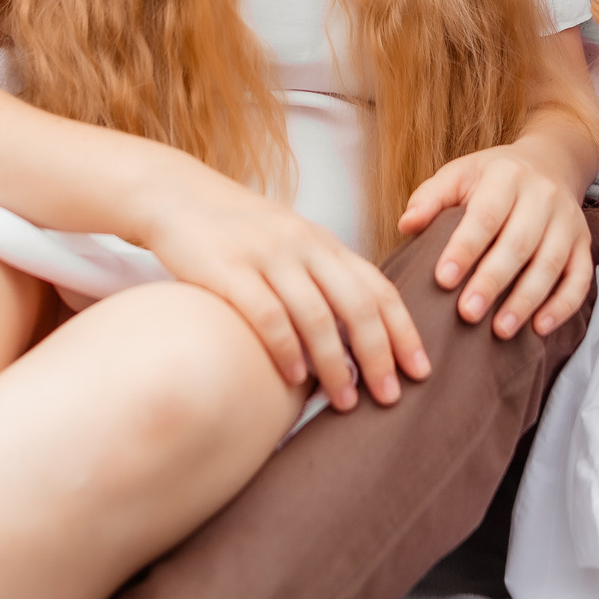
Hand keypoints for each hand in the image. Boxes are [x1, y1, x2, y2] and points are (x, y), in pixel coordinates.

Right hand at [142, 162, 428, 412]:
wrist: (178, 196)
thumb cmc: (238, 232)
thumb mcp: (290, 245)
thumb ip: (322, 280)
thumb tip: (356, 337)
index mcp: (324, 244)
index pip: (378, 288)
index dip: (404, 330)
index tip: (421, 370)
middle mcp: (304, 247)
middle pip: (357, 305)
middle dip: (380, 354)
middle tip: (391, 397)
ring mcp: (267, 256)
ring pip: (317, 315)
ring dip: (335, 364)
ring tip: (345, 402)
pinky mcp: (229, 270)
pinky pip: (267, 315)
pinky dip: (286, 350)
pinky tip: (295, 378)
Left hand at [398, 142, 592, 338]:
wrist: (549, 163)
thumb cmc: (492, 179)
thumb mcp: (459, 174)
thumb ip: (430, 198)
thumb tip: (406, 225)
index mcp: (506, 177)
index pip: (485, 216)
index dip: (465, 248)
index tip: (443, 280)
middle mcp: (542, 196)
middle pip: (519, 243)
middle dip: (492, 281)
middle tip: (467, 314)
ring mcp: (567, 221)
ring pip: (550, 264)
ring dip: (525, 300)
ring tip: (500, 330)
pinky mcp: (584, 243)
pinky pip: (579, 278)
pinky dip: (562, 306)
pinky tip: (539, 328)